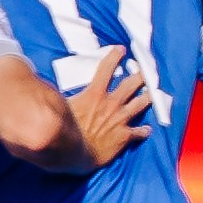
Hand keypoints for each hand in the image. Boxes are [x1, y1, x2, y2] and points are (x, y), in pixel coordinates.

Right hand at [64, 46, 150, 168]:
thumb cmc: (66, 131)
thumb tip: (49, 87)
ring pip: (140, 104)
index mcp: (95, 94)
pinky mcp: (124, 136)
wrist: (75, 153)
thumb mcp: (62, 107)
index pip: (106, 69)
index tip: (121, 49)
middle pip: (131, 84)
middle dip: (140, 76)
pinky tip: (148, 130)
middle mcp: (111, 104)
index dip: (115, 57)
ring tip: (153, 94)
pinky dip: (144, 131)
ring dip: (148, 98)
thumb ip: (64, 96)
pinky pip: (139, 132)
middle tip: (147, 72)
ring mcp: (120, 119)